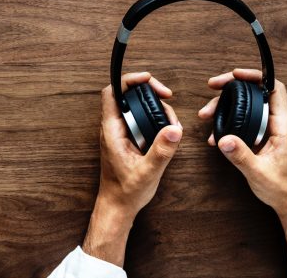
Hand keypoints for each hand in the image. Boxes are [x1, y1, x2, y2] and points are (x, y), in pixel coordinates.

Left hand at [83, 72, 182, 265]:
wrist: (118, 207)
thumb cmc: (126, 192)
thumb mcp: (147, 172)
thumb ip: (161, 151)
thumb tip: (174, 129)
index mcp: (112, 130)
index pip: (112, 92)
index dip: (129, 80)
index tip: (148, 79)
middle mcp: (114, 128)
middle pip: (127, 95)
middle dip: (148, 91)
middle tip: (167, 96)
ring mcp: (120, 133)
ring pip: (135, 107)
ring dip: (153, 106)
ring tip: (171, 118)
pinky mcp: (128, 140)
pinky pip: (140, 120)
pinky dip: (154, 119)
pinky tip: (166, 130)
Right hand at [199, 69, 286, 277]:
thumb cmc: (282, 189)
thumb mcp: (258, 173)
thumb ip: (240, 155)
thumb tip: (223, 138)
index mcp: (283, 127)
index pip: (274, 89)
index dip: (256, 76)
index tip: (235, 75)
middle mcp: (279, 124)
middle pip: (257, 93)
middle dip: (233, 87)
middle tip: (213, 86)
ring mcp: (272, 130)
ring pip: (249, 107)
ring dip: (228, 106)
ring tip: (207, 113)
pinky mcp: (265, 137)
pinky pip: (247, 121)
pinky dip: (231, 121)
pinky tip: (216, 135)